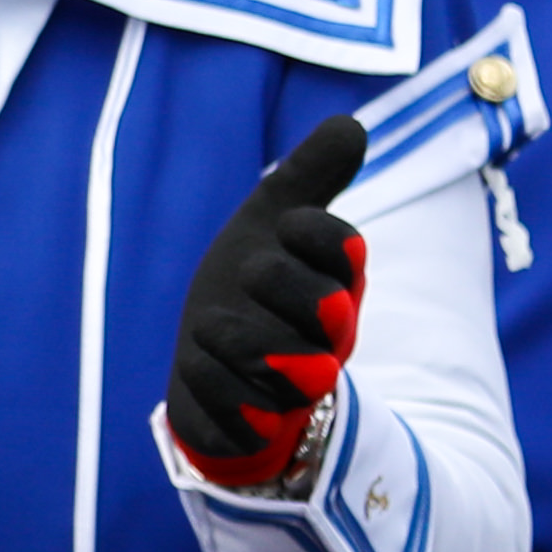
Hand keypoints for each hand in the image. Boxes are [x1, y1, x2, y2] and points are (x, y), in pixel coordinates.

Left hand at [166, 116, 368, 488]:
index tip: (283, 226)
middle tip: (247, 275)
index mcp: (335, 280)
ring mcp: (299, 385)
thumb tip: (353, 124)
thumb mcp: (268, 222)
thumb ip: (308, 177)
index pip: (345, 248)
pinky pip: (241, 410)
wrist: (210, 362)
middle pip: (326, 309)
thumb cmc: (248, 286)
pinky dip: (208, 382)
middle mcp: (328, 336)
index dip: (312, 232)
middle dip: (274, 282)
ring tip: (213, 328)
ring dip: (236, 339)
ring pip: (288, 367)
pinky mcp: (263, 426)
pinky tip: (198, 365)